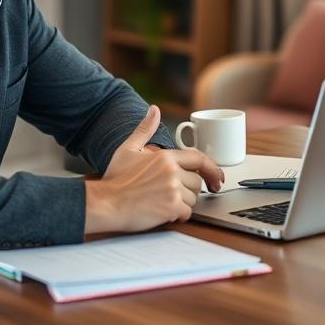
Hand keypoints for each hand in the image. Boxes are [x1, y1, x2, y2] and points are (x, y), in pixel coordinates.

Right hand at [84, 105, 224, 234]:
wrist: (106, 203)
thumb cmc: (116, 179)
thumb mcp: (129, 148)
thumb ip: (145, 129)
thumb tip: (154, 109)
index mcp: (165, 157)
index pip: (199, 158)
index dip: (212, 168)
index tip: (217, 178)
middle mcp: (172, 171)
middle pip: (197, 182)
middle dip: (189, 190)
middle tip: (173, 194)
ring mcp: (172, 190)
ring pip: (193, 199)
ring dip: (183, 203)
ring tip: (163, 202)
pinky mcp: (170, 208)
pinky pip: (187, 213)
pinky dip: (179, 215)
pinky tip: (164, 212)